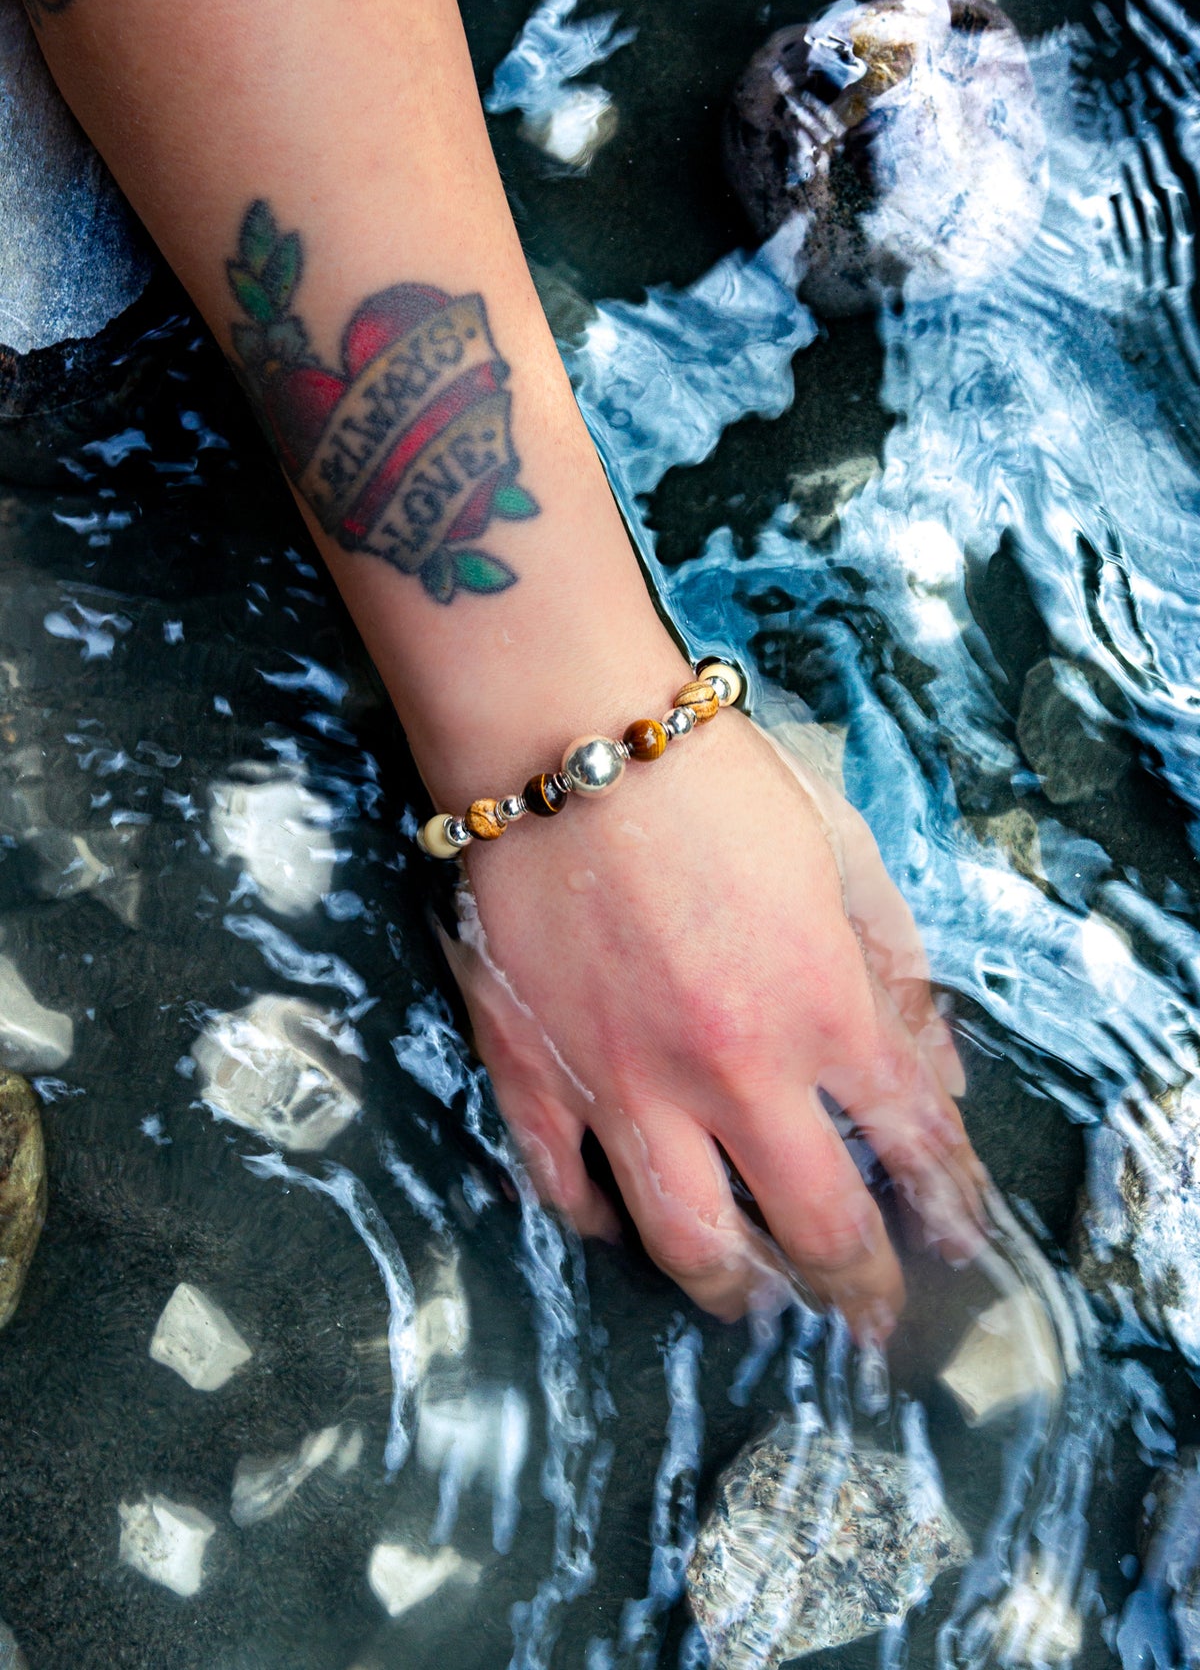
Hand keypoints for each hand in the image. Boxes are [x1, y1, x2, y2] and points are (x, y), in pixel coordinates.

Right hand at [440, 697, 984, 1338]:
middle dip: (859, 1291)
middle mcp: (733, 1071)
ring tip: (753, 1305)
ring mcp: (624, 1083)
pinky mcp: (532, 1070)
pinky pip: (562, 1183)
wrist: (563, 738)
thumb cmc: (712, 781)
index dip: (949, 1203)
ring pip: (689, 1243)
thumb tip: (933, 1076)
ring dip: (736, 1292)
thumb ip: (895, 968)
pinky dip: (594, 1217)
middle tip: (869, 1315)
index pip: (911, 1141)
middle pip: (814, 1228)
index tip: (957, 1239)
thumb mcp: (838, 852)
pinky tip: (616, 1220)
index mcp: (822, 1007)